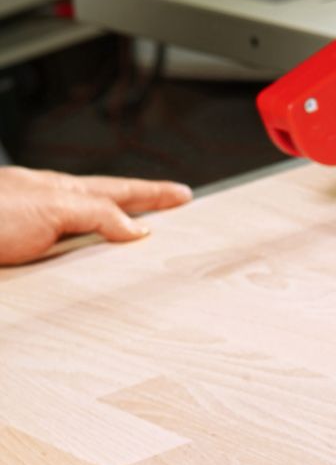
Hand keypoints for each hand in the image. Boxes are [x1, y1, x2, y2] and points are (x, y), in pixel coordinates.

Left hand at [0, 166, 192, 265]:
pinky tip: (91, 272)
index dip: (153, 194)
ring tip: (142, 243)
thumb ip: (95, 214)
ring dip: (115, 238)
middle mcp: (51, 208)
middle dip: (141, 210)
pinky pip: (68, 260)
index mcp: (63, 191)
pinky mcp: (23, 256)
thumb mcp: (50, 209)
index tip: (183, 195)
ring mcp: (37, 230)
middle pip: (106, 206)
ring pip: (87, 231)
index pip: (120, 191)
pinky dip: (88, 263)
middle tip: (172, 211)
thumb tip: (135, 227)